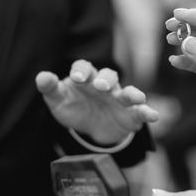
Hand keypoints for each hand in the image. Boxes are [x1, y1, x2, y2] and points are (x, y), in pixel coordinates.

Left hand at [36, 60, 158, 144]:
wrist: (91, 128)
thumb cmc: (74, 108)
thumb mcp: (58, 100)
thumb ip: (51, 89)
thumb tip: (42, 77)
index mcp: (86, 77)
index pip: (84, 68)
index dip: (82, 71)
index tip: (77, 79)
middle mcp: (105, 84)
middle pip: (108, 75)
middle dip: (106, 80)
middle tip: (101, 86)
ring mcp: (119, 98)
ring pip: (127, 91)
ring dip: (132, 93)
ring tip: (136, 97)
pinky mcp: (130, 114)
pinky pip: (140, 111)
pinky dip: (147, 112)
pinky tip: (153, 115)